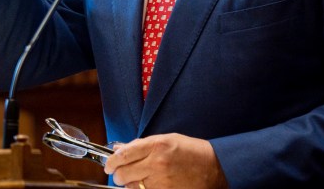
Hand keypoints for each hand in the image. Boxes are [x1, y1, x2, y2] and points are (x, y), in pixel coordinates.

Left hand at [103, 134, 226, 188]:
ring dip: (129, 184)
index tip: (109, 165)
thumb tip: (121, 150)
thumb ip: (143, 145)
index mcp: (156, 145)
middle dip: (118, 174)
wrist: (215, 167)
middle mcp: (157, 163)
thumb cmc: (192, 152)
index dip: (111, 161)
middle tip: (120, 173)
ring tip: (137, 179)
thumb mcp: (167, 139)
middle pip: (123, 174)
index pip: (123, 154)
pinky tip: (146, 186)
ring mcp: (161, 182)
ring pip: (131, 187)